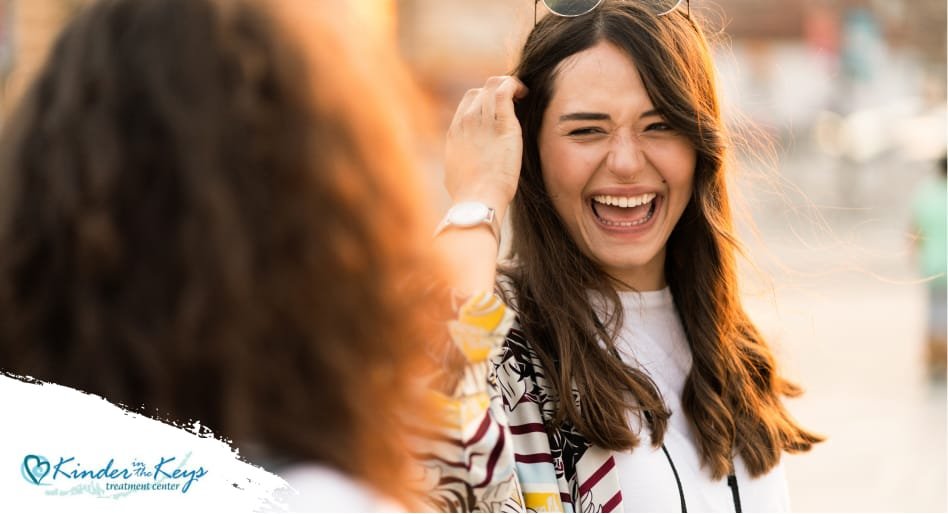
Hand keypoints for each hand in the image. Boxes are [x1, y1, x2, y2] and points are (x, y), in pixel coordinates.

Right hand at [444, 76, 527, 215]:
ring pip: (493, 85)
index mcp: (456, 131)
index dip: (485, 99)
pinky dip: (515, 85)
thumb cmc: (468, 194)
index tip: (498, 109)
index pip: (469, 100)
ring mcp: (483, 120)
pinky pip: (505, 90)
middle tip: (514, 102)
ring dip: (509, 86)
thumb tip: (462, 163)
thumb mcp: (454, 172)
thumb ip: (459, 159)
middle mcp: (467, 120)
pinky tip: (524, 93)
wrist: (476, 199)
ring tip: (521, 96)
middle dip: (498, 91)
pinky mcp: (503, 124)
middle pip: (481, 90)